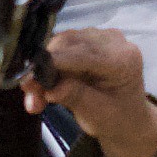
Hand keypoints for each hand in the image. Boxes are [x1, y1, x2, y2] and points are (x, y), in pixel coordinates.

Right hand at [20, 24, 156, 156]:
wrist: (128, 119)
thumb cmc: (116, 120)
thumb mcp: (97, 115)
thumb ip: (75, 97)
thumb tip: (49, 88)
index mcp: (123, 59)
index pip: (82, 54)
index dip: (52, 63)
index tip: (27, 78)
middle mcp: (113, 41)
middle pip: (67, 44)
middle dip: (43, 68)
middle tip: (30, 95)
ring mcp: (100, 37)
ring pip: (59, 44)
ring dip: (43, 69)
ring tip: (35, 97)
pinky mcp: (88, 40)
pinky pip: (60, 47)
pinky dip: (47, 66)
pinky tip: (42, 87)